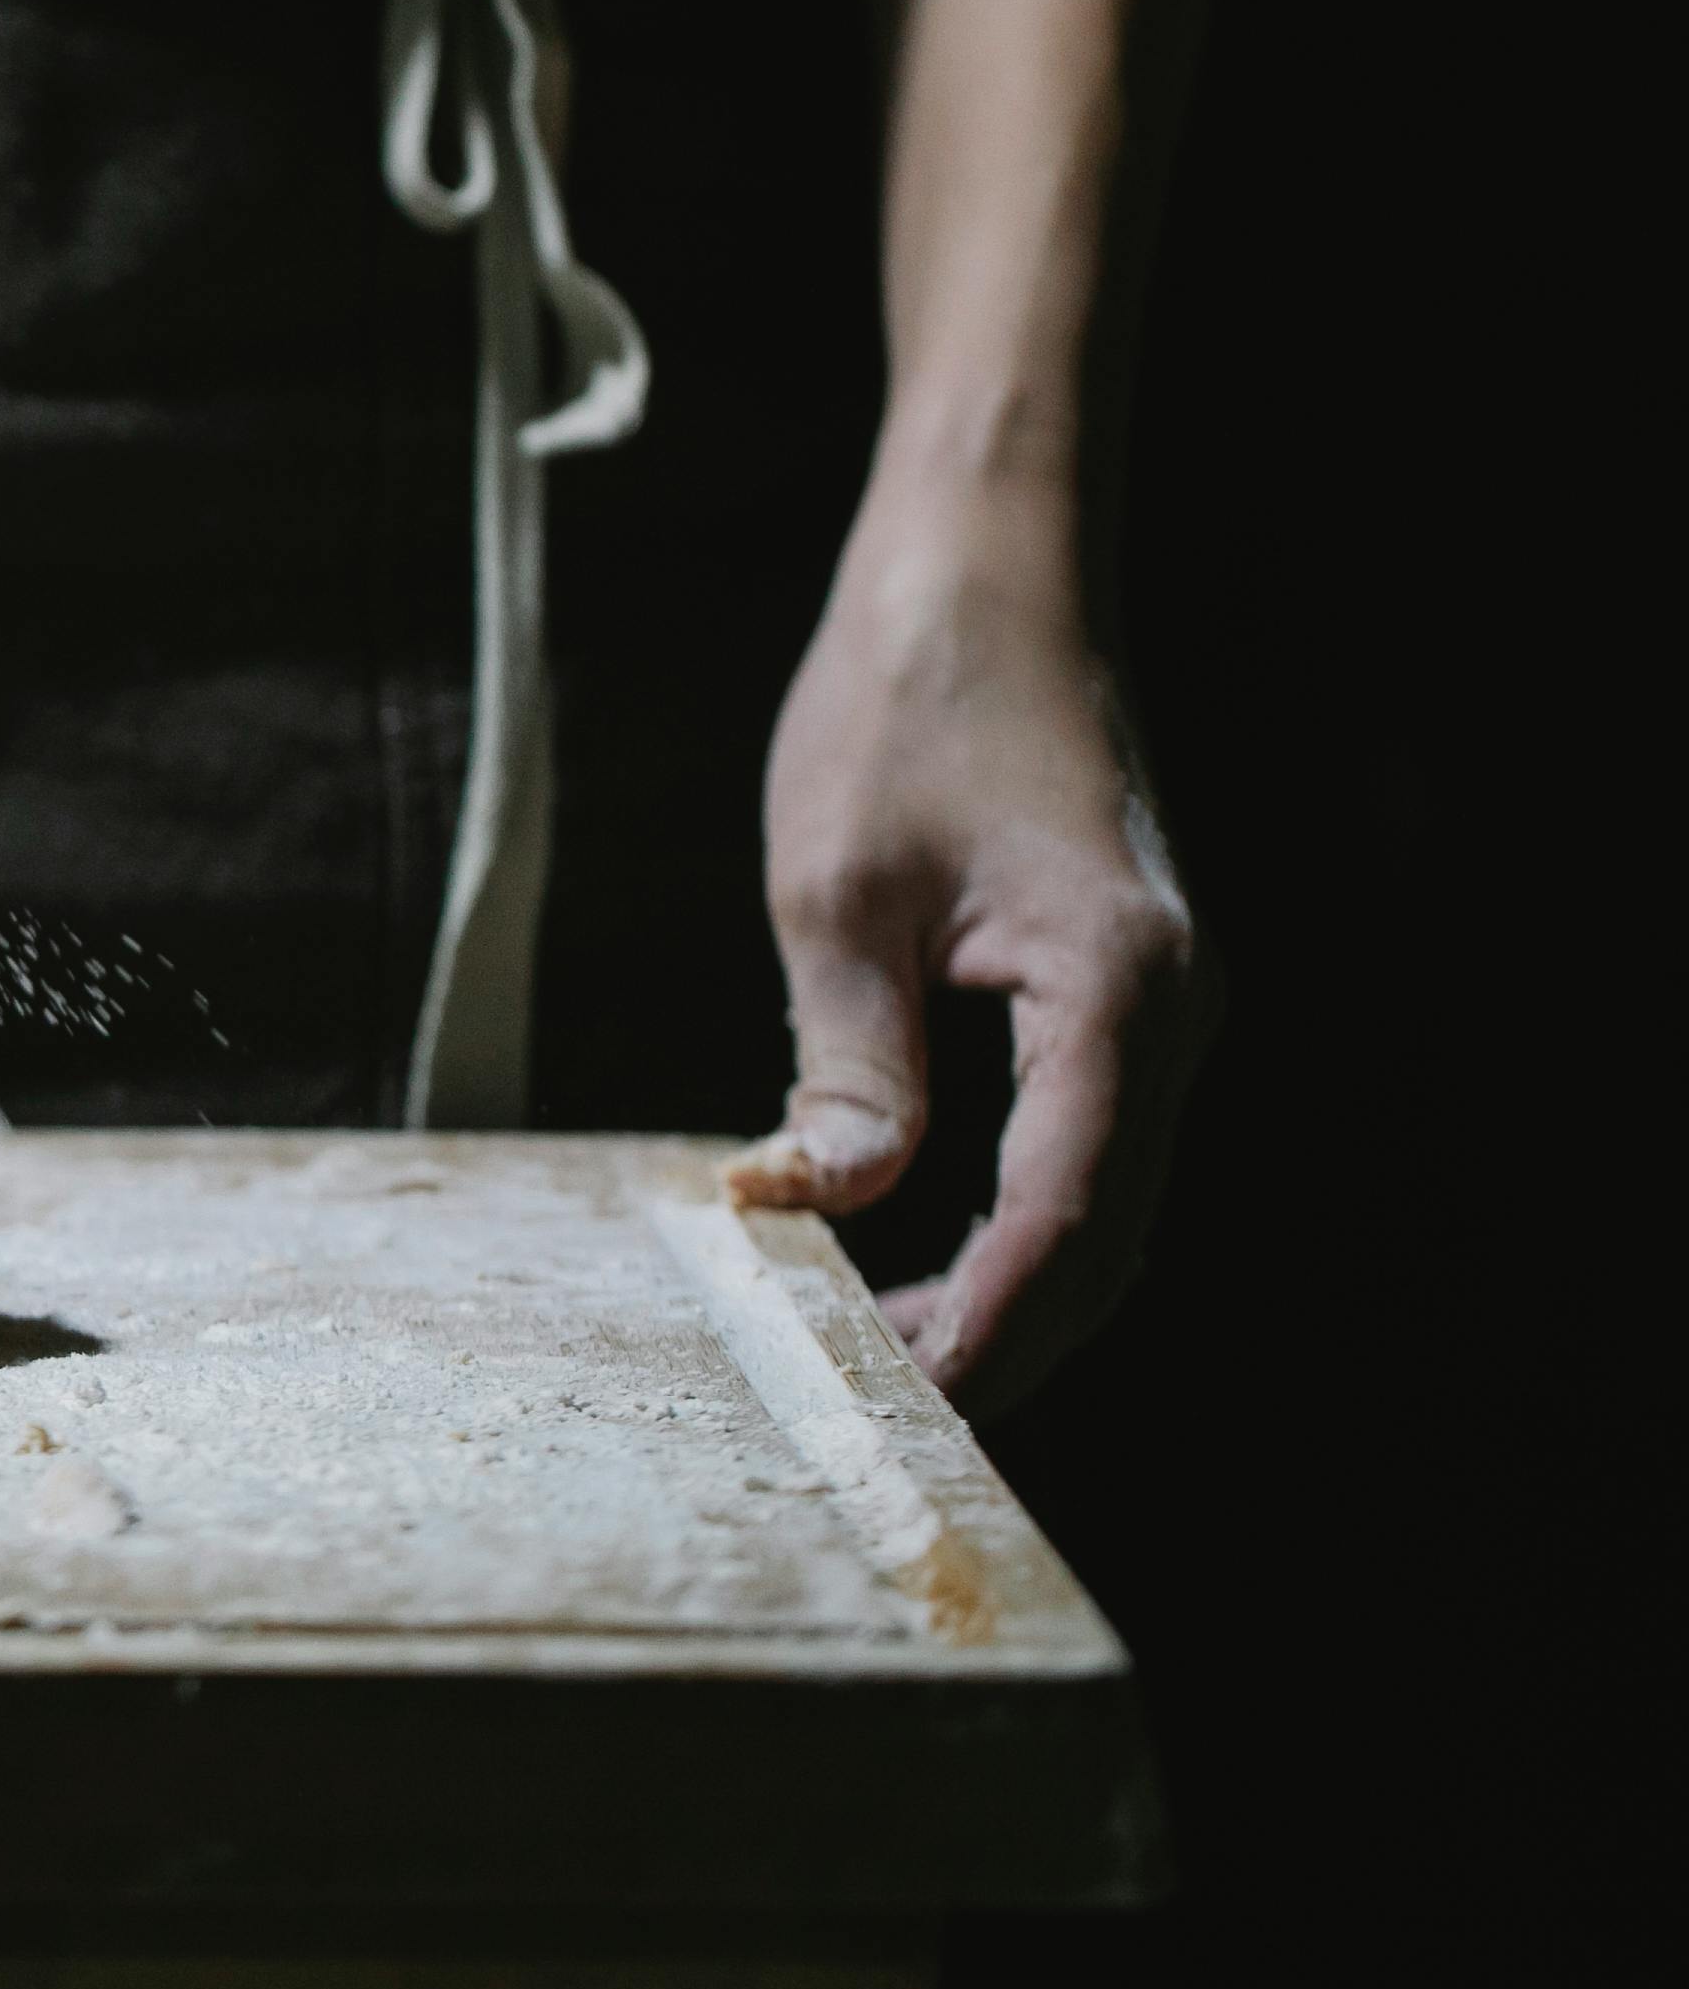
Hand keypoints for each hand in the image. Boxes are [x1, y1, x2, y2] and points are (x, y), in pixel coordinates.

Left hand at [731, 471, 1208, 1409]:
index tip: (909, 1400)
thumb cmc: (905, 702)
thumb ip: (846, 1059)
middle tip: (885, 1414)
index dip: (989, 1319)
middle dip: (1008, 1332)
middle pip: (1105, 1230)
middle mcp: (1170, 1009)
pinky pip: (1090, 1140)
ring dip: (1014, 1285)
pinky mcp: (1122, 989)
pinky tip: (930, 1253)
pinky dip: (1021, 1218)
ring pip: (1105, 1196)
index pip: (1064, 1207)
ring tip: (891, 1356)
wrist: (990, 574)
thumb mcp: (834, 888)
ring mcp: (1159, 1002)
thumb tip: (819, 1205)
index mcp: (1114, 985)